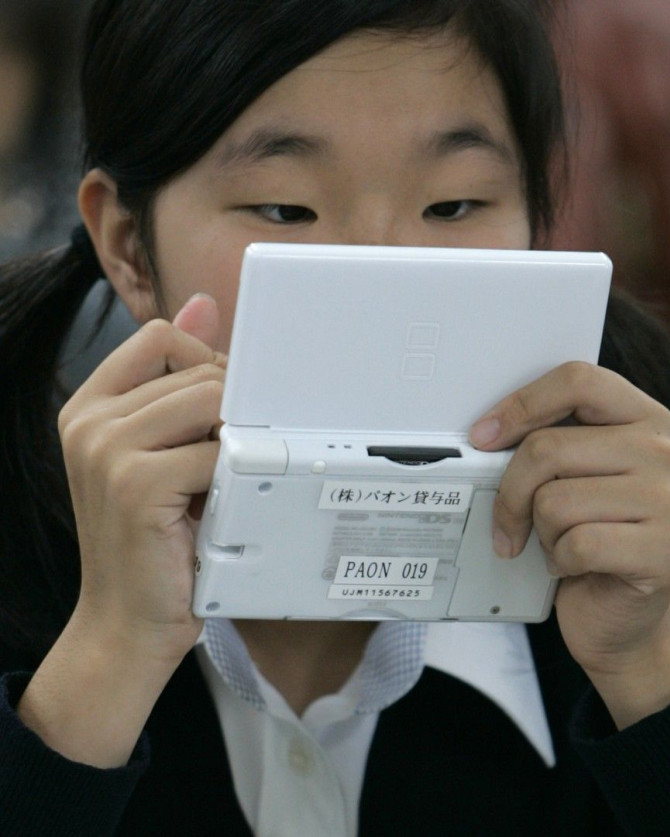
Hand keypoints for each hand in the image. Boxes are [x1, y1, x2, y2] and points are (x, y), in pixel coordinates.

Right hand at [58, 294, 225, 664]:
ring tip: (224, 480)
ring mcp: (106, 449)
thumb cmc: (154, 539)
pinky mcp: (135, 482)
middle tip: (229, 460)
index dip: (208, 361)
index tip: (223, 406)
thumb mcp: (161, 449)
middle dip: (231, 410)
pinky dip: (235, 475)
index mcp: (90, 405)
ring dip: (233, 440)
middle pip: (196, 368)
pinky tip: (221, 504)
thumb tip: (206, 302)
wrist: (127, 623)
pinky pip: (217, 450)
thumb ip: (178, 378)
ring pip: (210, 400)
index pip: (161, 335)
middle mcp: (90, 421)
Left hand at [470, 362, 669, 725]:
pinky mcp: (664, 552)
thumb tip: (484, 436)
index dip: (520, 405)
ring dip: (540, 532)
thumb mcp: (568, 475)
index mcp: (641, 416)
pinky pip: (576, 544)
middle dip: (511, 492)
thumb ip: (546, 443)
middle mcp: (662, 451)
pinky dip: (559, 560)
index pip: (576, 380)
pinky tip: (571, 565)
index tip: (482, 437)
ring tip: (556, 542)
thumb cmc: (586, 531)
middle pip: (548, 448)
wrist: (619, 610)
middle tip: (507, 521)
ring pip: (555, 501)